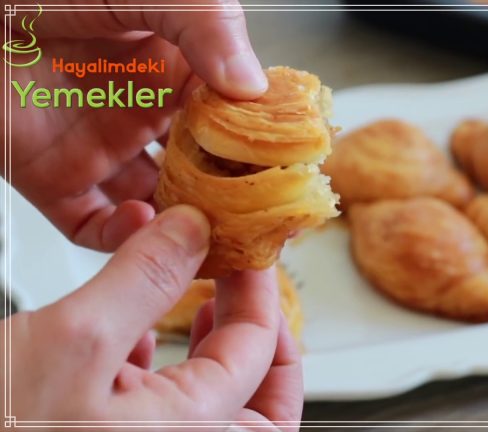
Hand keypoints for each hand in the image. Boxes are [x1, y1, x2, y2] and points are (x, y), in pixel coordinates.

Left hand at [2, 0, 266, 250]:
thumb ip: (205, 25)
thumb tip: (251, 86)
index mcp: (171, 68)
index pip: (231, 116)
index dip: (260, 142)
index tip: (288, 164)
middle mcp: (142, 112)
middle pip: (202, 168)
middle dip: (231, 194)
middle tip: (259, 214)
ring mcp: (101, 149)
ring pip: (157, 203)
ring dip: (183, 223)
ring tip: (208, 229)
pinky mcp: (54, 179)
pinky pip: (94, 225)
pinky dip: (121, 236)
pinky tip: (144, 221)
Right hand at [4, 206, 302, 429]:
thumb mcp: (74, 341)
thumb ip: (144, 280)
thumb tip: (192, 230)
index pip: (257, 354)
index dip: (258, 291)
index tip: (245, 252)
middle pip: (260, 403)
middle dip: (262, 344)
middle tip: (249, 295)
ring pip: (210, 402)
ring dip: (214, 350)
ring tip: (206, 302)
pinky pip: (158, 408)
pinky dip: (160, 367)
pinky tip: (139, 332)